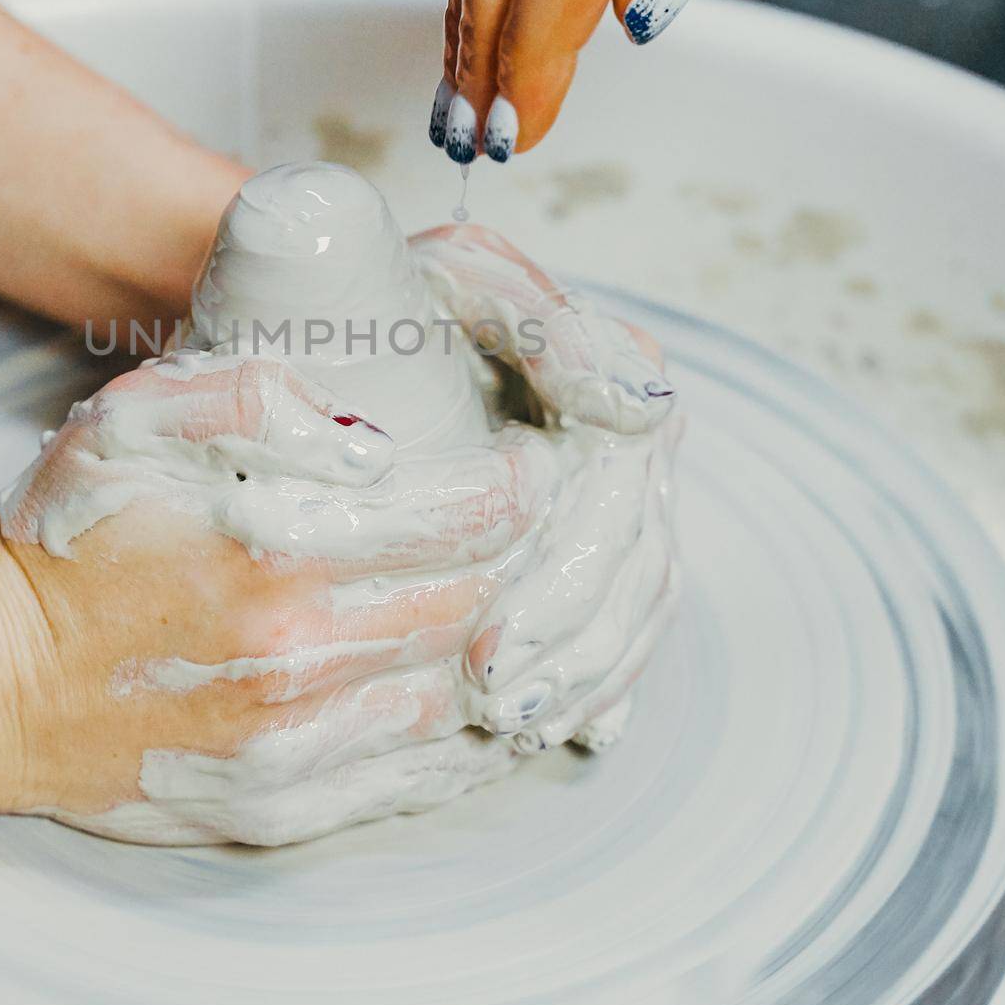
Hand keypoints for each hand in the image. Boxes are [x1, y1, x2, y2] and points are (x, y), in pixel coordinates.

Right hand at [0, 351, 552, 843]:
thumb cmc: (63, 538)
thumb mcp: (128, 421)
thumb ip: (249, 394)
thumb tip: (368, 433)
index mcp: (276, 547)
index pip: (471, 519)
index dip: (523, 486)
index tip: (530, 464)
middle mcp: (301, 657)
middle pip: (488, 607)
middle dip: (537, 561)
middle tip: (544, 530)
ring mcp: (297, 746)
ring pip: (471, 698)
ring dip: (519, 649)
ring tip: (529, 605)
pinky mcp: (285, 805)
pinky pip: (422, 775)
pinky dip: (476, 732)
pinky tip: (488, 694)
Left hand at [411, 224, 680, 748]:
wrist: (365, 302)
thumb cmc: (401, 286)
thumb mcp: (466, 276)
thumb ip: (543, 323)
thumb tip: (635, 407)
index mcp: (613, 368)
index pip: (620, 496)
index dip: (565, 579)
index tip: (499, 644)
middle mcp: (632, 431)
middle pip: (633, 559)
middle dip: (568, 646)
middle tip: (496, 705)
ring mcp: (623, 482)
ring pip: (639, 597)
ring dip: (587, 673)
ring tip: (517, 728)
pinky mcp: (596, 525)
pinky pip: (628, 613)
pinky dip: (603, 675)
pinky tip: (574, 728)